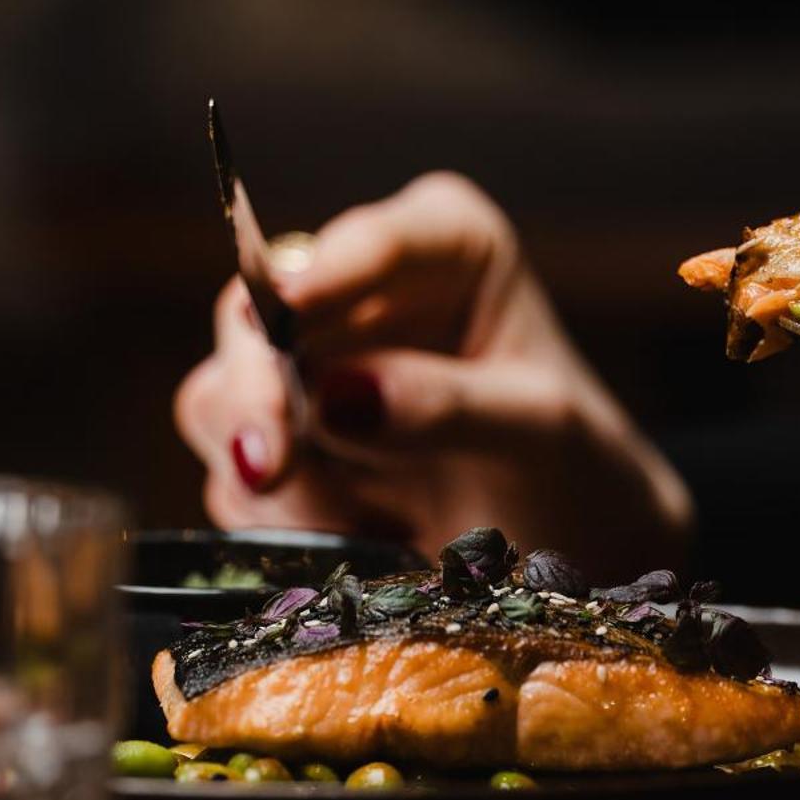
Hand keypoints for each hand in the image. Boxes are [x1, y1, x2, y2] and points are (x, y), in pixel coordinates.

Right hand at [174, 172, 693, 577]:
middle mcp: (360, 293)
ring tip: (360, 527)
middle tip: (269, 462)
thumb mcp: (542, 433)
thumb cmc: (579, 467)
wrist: (578, 556)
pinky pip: (233, 483)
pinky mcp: (281, 450)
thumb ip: (449, 407)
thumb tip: (335, 394)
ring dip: (272, 475)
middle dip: (254, 390)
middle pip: (255, 313)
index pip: (374, 242)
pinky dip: (280, 522)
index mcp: (445, 247)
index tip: (293, 306)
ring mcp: (308, 372)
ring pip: (220, 399)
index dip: (325, 272)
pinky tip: (361, 542)